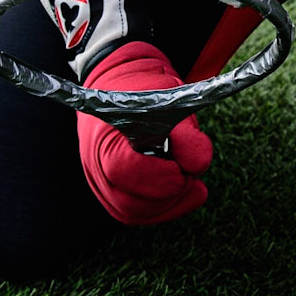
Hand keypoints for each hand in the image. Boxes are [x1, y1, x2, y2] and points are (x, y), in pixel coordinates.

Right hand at [78, 43, 212, 225]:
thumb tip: (198, 163)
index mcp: (102, 139)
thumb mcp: (167, 94)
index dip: (160, 176)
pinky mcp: (118, 193)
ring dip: (172, 202)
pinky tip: (187, 189)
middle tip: (192, 171)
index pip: (123, 172)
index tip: (187, 168)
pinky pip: (142, 212)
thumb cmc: (142, 85)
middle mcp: (96, 168)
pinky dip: (168, 206)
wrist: (122, 82)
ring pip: (137, 213)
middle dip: (170, 193)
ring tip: (191, 178)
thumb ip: (183, 128)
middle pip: (130, 204)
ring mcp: (105, 185)